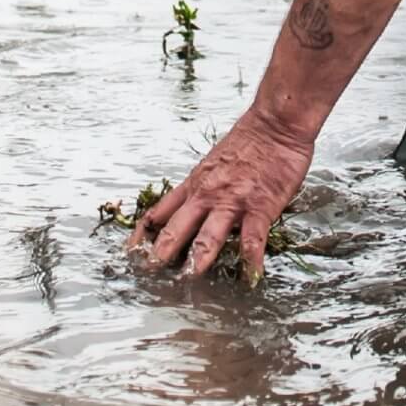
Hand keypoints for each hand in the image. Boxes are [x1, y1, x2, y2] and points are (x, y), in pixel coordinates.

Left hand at [127, 110, 314, 282]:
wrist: (275, 125)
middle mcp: (207, 196)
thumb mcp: (212, 163)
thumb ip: (201, 187)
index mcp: (194, 186)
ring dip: (196, 261)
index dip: (142, 234)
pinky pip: (252, 240)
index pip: (159, 212)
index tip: (130, 252)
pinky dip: (250, 262)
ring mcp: (232, 203)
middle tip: (148, 273)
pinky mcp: (259, 208)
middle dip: (159, 254)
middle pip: (175, 229)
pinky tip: (250, 278)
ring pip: (207, 237)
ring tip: (188, 280)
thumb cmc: (249, 142)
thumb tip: (191, 205)